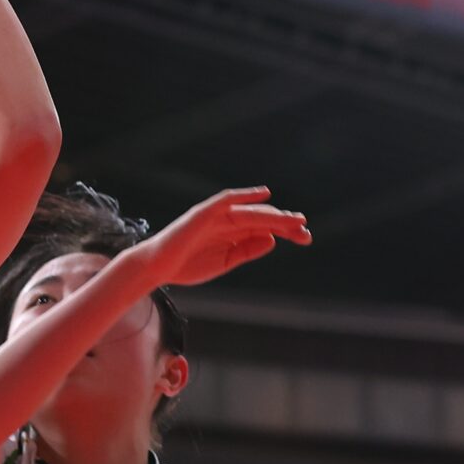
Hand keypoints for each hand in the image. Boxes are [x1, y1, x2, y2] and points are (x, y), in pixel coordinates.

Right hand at [136, 186, 310, 286]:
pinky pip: (226, 200)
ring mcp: (216, 216)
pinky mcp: (204, 213)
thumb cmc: (187, 266)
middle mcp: (227, 221)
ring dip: (273, 214)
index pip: (265, 228)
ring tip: (294, 219)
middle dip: (285, 224)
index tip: (305, 238)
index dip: (286, 231)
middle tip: (305, 231)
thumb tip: (271, 239)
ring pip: (250, 212)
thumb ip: (246, 250)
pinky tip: (264, 195)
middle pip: (262, 218)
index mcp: (233, 233)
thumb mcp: (224, 261)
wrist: (158, 268)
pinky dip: (244, 195)